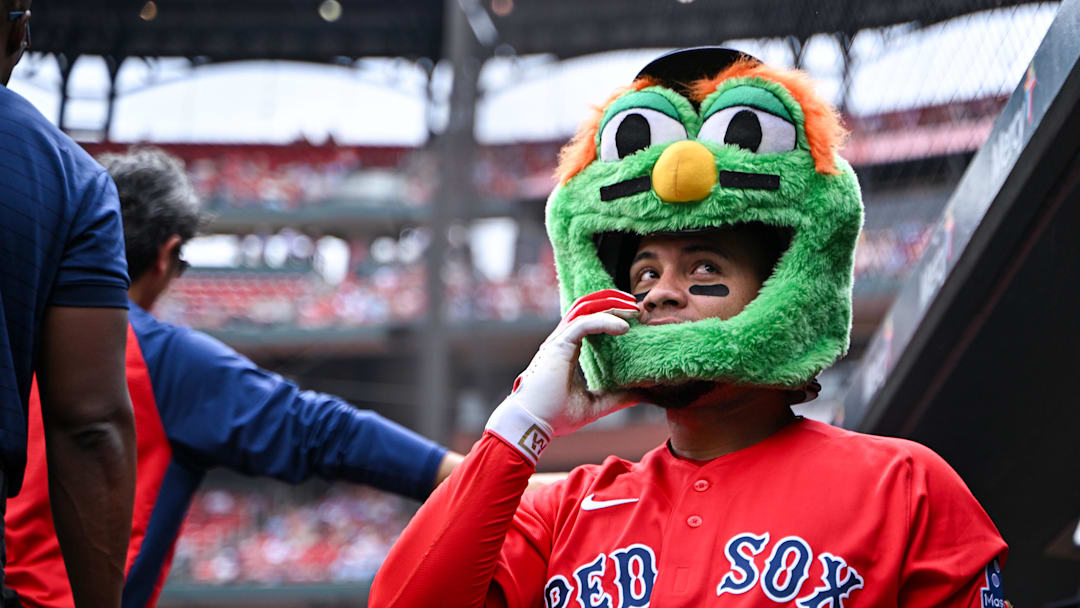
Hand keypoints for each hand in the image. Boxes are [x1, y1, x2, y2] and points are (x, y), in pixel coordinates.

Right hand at [486, 290, 639, 462]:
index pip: (587, 318)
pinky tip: (624, 328)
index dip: (609, 312)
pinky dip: (604, 321)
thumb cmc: (555, 416)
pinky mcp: (558, 346)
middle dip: (612, 300)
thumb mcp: (595, 404)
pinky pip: (583, 323)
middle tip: (637, 306)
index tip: (633, 317)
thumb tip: (641, 394)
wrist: (532, 425)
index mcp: (566, 349)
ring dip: (610, 304)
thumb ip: (617, 397)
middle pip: (586, 305)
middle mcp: (561, 340)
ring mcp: (557, 341)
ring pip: (583, 308)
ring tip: (633, 309)